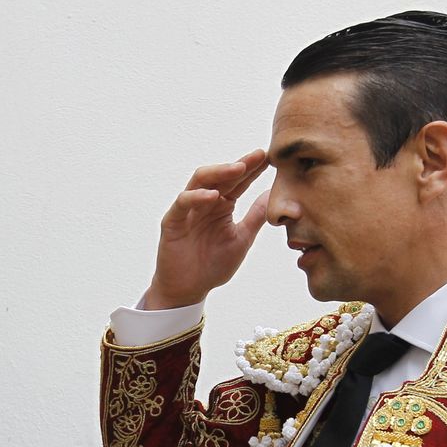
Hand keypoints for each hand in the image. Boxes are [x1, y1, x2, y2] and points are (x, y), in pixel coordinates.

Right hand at [141, 149, 270, 309]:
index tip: (270, 158)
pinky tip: (213, 195)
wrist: (189, 290)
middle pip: (221, 175)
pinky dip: (196, 197)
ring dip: (218, 172)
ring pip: (199, 181)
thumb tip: (273, 195)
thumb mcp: (241, 239)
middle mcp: (204, 203)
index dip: (253, 169)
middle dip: (239, 164)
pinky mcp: (172, 221)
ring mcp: (187, 210)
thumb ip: (255, 217)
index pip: (238, 182)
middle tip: (259, 155)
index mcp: (222, 206)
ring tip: (238, 168)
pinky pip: (183, 203)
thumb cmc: (212, 266)